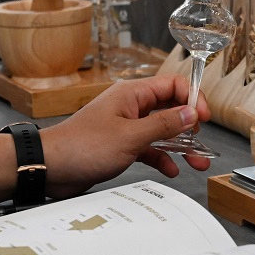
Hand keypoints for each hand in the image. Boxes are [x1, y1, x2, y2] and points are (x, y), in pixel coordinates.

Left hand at [40, 74, 211, 197]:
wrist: (50, 167)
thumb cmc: (82, 147)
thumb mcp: (130, 136)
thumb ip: (164, 125)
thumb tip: (190, 113)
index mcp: (132, 94)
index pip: (172, 85)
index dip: (192, 98)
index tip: (204, 118)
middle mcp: (131, 106)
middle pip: (170, 108)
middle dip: (190, 126)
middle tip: (202, 142)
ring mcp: (126, 126)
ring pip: (161, 131)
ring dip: (180, 145)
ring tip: (197, 161)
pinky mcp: (120, 145)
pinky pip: (149, 147)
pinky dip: (161, 157)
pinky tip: (171, 170)